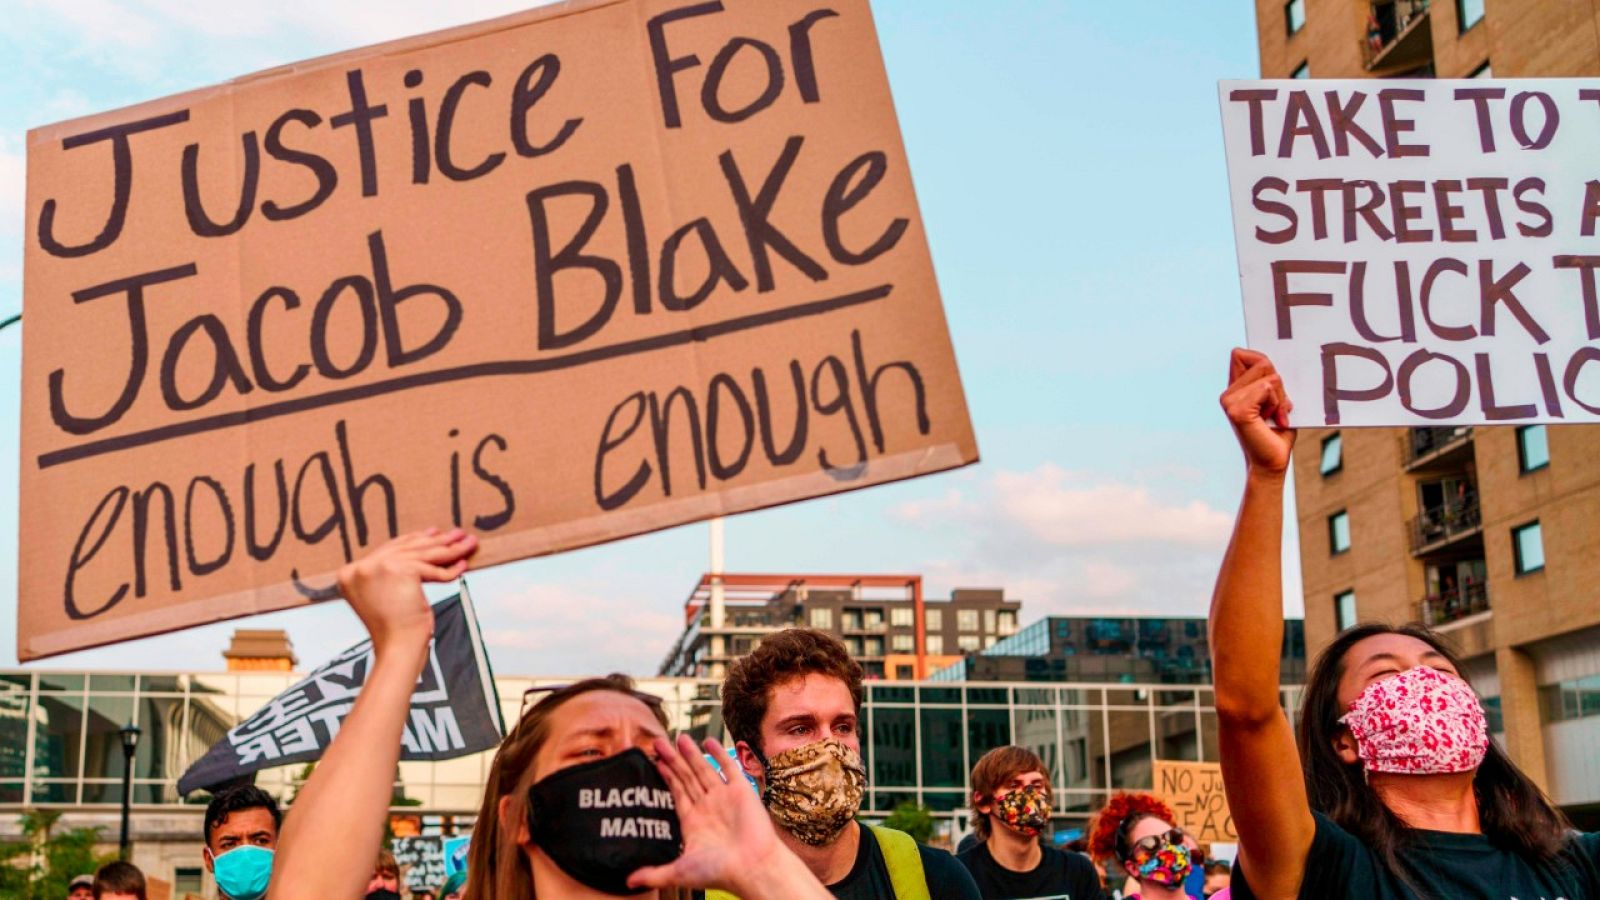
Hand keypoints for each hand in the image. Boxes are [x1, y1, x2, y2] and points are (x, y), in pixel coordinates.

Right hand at [336, 528, 476, 655]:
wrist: (397, 649)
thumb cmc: (394, 629)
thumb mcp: (385, 595)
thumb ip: (391, 572)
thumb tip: (422, 542)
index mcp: (349, 573)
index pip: (388, 549)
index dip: (414, 540)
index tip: (433, 533)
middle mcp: (359, 568)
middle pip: (406, 549)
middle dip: (436, 541)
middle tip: (457, 534)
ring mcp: (377, 567)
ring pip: (422, 555)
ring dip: (450, 549)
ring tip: (468, 544)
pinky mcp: (399, 570)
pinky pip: (431, 567)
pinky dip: (450, 569)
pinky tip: (463, 566)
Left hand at [628, 735, 802, 895]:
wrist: (753, 868)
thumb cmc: (720, 872)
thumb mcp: (680, 872)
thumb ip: (655, 874)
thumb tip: (629, 882)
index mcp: (694, 822)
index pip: (677, 793)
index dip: (666, 777)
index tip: (655, 761)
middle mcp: (708, 807)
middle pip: (686, 777)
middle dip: (673, 760)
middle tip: (659, 742)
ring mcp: (724, 798)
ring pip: (704, 770)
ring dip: (691, 754)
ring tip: (680, 737)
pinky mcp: (741, 792)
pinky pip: (729, 768)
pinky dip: (719, 754)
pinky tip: (709, 742)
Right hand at [1221, 349, 1295, 475]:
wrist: (1272, 463)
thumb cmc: (1276, 434)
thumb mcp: (1275, 401)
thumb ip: (1270, 381)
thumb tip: (1271, 364)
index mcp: (1234, 390)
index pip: (1240, 354)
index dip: (1261, 362)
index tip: (1271, 387)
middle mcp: (1228, 394)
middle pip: (1261, 361)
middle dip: (1278, 384)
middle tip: (1277, 408)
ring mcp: (1229, 401)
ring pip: (1269, 376)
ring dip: (1280, 397)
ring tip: (1275, 416)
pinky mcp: (1238, 410)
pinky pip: (1267, 388)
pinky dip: (1278, 403)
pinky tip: (1274, 420)